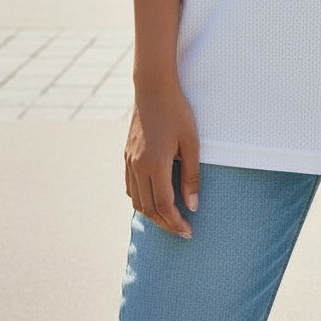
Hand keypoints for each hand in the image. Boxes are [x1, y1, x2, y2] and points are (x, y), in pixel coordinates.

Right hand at [124, 82, 199, 237]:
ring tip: (170, 219)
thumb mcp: (191, 143)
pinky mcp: (126, 155)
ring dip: (152, 214)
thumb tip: (193, 206)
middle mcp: (138, 166)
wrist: (153, 88)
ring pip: (137, 200)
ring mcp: (130, 161)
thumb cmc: (177, 112)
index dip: (176, 223)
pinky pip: (131, 187)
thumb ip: (191, 176)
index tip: (188, 231)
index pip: (164, 205)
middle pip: (148, 208)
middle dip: (165, 224)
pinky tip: (154, 199)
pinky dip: (141, 199)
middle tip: (181, 231)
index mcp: (155, 164)